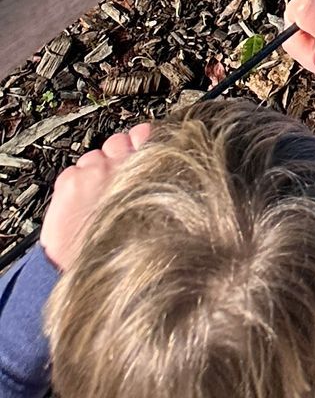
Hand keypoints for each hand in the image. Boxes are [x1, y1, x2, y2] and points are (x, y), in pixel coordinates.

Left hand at [41, 125, 153, 269]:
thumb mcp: (147, 219)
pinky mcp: (71, 180)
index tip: (142, 143)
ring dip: (94, 171)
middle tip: (113, 181)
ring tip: (94, 198)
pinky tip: (79, 203)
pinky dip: (74, 182)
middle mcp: (121, 166)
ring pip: (95, 156)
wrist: (78, 269)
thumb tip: (152, 165)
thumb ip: (150, 188)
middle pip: (119, 142)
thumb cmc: (113, 251)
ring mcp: (95, 171)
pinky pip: (73, 170)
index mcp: (145, 173)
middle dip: (116, 157)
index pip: (147, 137)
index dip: (144, 140)